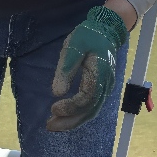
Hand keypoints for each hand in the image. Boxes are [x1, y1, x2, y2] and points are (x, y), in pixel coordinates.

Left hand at [46, 5, 127, 131]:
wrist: (106, 30)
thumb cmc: (88, 36)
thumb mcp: (73, 46)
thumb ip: (66, 69)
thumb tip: (58, 92)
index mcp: (100, 73)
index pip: (87, 97)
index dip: (71, 106)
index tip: (53, 108)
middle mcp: (106, 84)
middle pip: (90, 110)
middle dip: (70, 121)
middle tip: (50, 126)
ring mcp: (106, 87)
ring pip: (92, 111)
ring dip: (73, 121)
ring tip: (54, 125)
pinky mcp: (102, 88)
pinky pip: (92, 106)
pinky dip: (78, 115)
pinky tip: (65, 116)